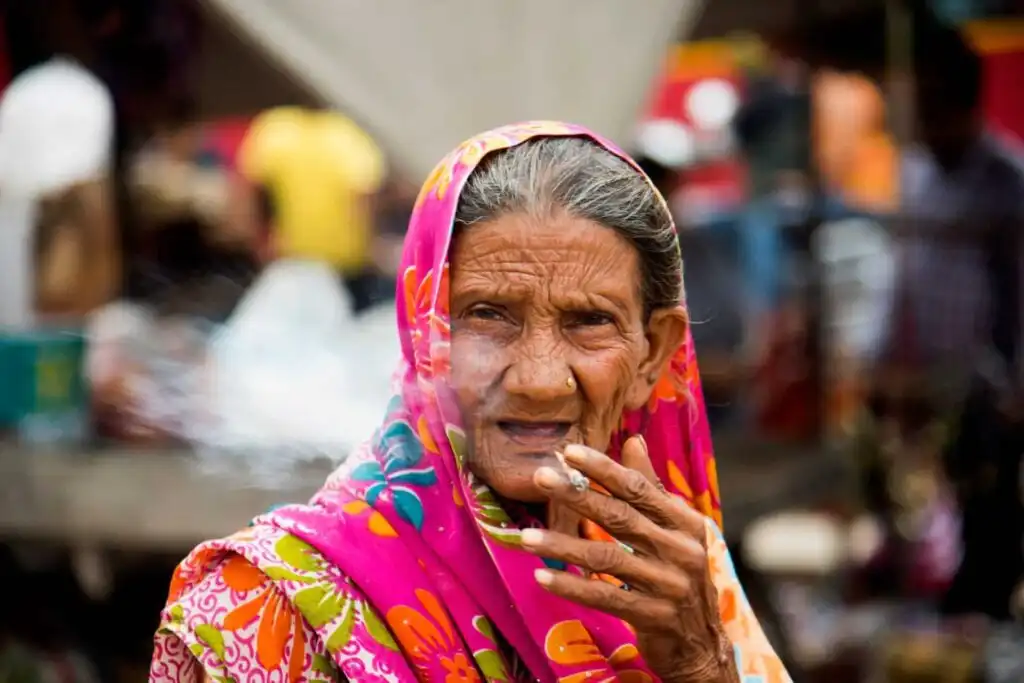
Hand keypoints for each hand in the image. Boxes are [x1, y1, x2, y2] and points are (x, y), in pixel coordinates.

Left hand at [523, 437, 737, 682]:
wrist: (701, 642)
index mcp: (686, 524)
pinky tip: (543, 578)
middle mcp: (682, 551)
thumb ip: (651, 489)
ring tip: (526, 536)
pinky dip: (572, 587)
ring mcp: (669, 586)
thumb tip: (634, 441)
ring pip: (606, 558)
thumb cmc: (679, 576)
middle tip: (541, 477)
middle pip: (620, 518)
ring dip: (563, 546)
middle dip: (577, 495)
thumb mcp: (674, 530)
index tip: (569, 451)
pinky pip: (605, 597)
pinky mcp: (654, 616)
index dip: (604, 469)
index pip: (639, 489)